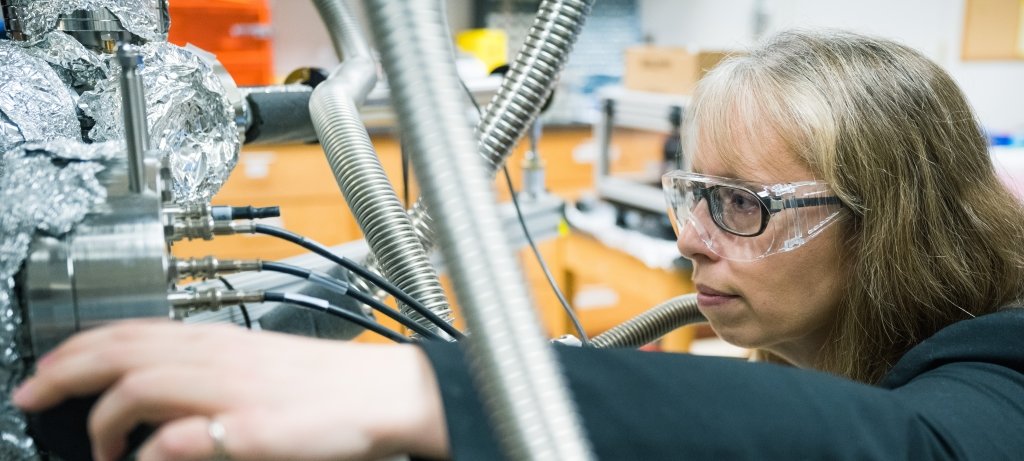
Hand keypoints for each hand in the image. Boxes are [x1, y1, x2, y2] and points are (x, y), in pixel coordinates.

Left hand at [12, 320, 448, 460]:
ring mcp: (233, 393)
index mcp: (219, 342)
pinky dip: (153, 449)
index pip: (131, 331)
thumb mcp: (256, 365)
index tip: (47, 369)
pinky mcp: (253, 431)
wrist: (383, 392)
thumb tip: (158, 390)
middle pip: (122, 351)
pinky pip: (185, 437)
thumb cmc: (325, 384)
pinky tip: (143, 459)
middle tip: (31, 396)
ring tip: (93, 447)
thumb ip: (207, 370)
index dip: (77, 348)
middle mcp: (219, 359)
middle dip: (64, 372)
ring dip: (102, 418)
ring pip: (142, 386)